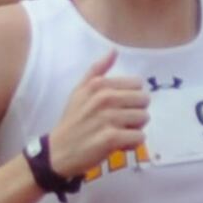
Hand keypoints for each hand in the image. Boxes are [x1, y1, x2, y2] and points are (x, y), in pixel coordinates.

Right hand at [46, 49, 148, 177]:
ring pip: (144, 118)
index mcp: (99, 85)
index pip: (137, 84)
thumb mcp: (79, 91)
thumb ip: (97, 70)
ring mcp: (108, 118)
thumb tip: (113, 51)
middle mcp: (104, 98)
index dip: (131, 97)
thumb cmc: (72, 121)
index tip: (119, 107)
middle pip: (144, 101)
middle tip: (120, 122)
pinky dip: (132, 143)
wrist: (58, 151)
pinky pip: (140, 137)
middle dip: (136, 112)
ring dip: (135, 128)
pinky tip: (119, 145)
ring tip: (119, 132)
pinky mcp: (112, 138)